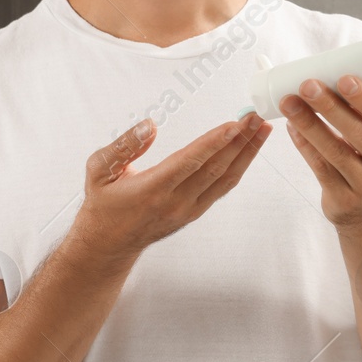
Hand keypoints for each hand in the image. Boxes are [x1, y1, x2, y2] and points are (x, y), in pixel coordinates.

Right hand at [68, 113, 271, 270]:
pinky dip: (239, 167)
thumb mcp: (99, 170)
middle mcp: (175, 202)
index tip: (235, 124)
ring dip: (246, 153)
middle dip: (239, 140)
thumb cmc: (103, 203)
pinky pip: (222, 188)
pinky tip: (248, 150)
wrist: (109, 244)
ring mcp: (189, 210)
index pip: (190, 162)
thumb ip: (124, 146)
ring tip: (262, 129)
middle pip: (215, 168)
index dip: (215, 142)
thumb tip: (150, 125)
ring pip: (225, 179)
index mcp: (152, 190)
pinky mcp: (196, 212)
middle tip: (256, 116)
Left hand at [280, 75, 361, 232]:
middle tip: (308, 85)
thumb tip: (335, 81)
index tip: (344, 78)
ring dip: (309, 123)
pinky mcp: (344, 200)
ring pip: (334, 151)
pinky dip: (304, 145)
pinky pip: (320, 167)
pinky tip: (291, 126)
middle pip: (358, 133)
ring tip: (289, 102)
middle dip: (330, 106)